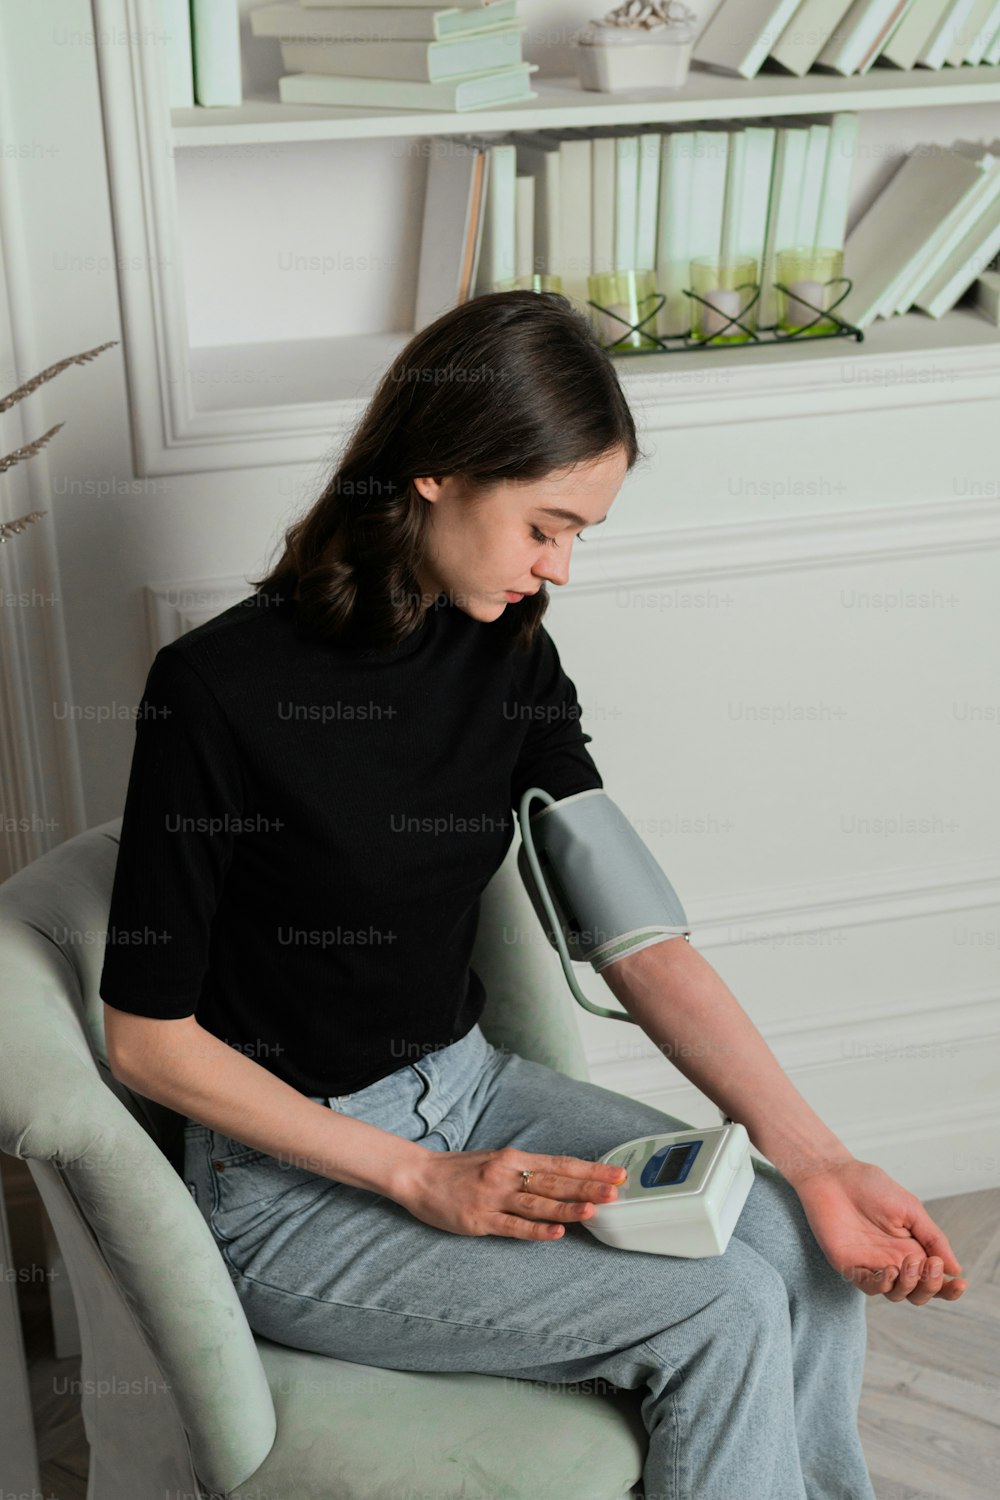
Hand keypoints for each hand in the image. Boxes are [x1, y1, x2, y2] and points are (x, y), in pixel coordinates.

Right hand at [394, 1146, 627, 1240]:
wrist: (418, 1176)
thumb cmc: (461, 1170)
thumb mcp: (496, 1161)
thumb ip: (526, 1170)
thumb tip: (564, 1179)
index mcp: (513, 1158)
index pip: (560, 1164)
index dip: (590, 1170)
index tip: (616, 1173)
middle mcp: (506, 1174)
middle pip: (554, 1182)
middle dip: (587, 1186)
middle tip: (616, 1190)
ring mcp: (493, 1197)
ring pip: (537, 1203)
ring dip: (567, 1206)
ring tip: (594, 1210)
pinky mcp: (480, 1220)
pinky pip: (513, 1226)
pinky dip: (536, 1230)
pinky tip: (557, 1232)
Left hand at [791, 1157, 968, 1304]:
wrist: (834, 1175)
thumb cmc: (871, 1187)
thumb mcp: (910, 1209)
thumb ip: (932, 1238)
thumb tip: (954, 1268)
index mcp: (912, 1248)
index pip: (934, 1279)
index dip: (948, 1288)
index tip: (960, 1282)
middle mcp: (894, 1261)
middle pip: (919, 1293)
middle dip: (930, 1286)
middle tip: (929, 1264)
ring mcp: (872, 1265)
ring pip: (897, 1294)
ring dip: (909, 1285)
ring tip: (909, 1262)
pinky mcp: (850, 1265)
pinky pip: (869, 1286)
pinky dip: (882, 1284)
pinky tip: (889, 1271)